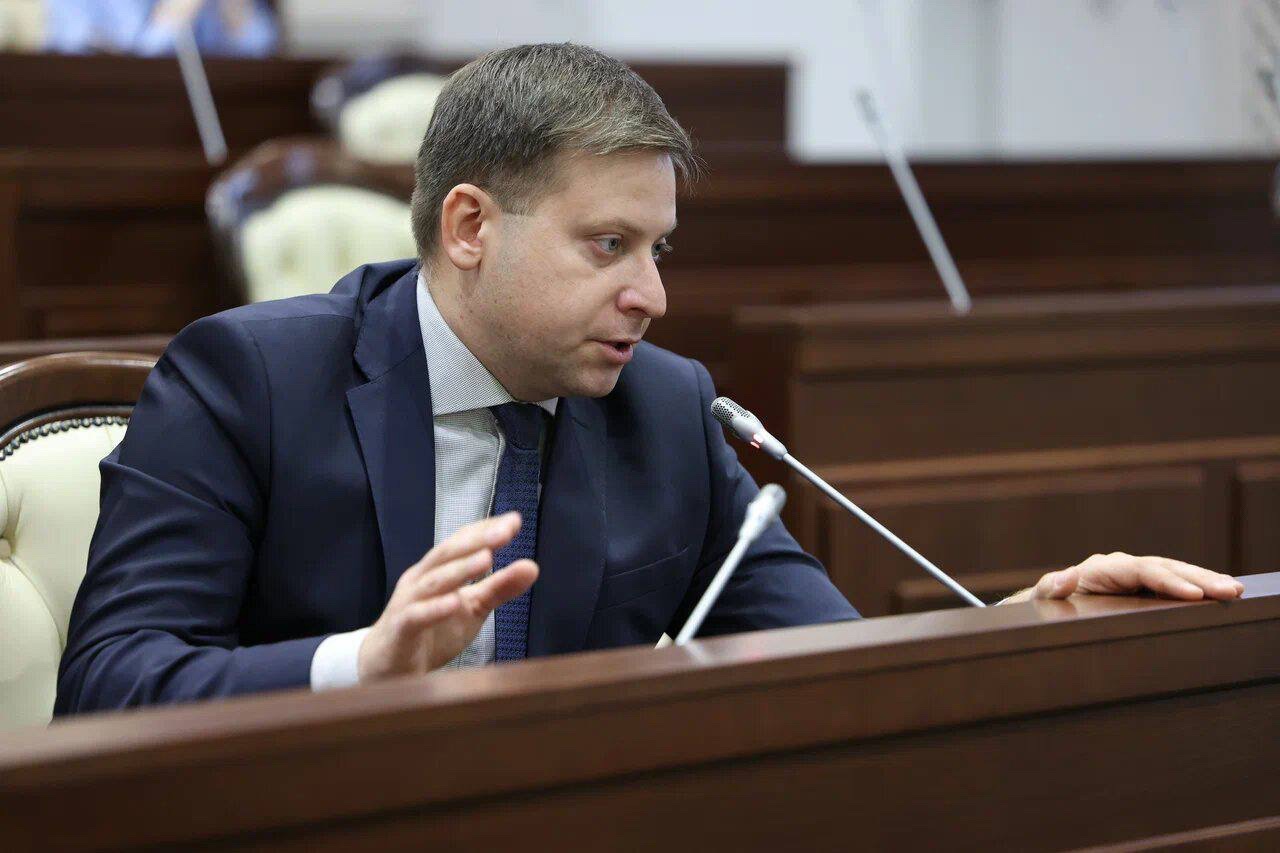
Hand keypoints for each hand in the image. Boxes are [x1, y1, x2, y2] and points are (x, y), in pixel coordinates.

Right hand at [357, 512, 537, 682]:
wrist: (387, 668)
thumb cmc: (431, 631)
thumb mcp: (472, 608)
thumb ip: (499, 588)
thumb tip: (533, 566)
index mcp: (437, 570)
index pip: (461, 542)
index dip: (485, 529)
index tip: (515, 520)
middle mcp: (421, 579)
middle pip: (447, 553)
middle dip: (477, 540)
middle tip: (505, 531)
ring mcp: (408, 602)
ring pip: (434, 581)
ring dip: (460, 569)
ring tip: (487, 558)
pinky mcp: (400, 629)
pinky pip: (416, 615)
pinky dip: (435, 608)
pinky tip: (455, 602)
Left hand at [1004, 552, 1243, 603]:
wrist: (1048, 606)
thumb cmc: (1046, 604)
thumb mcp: (1043, 598)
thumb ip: (1052, 587)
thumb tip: (1065, 576)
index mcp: (1104, 568)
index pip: (1143, 570)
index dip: (1169, 581)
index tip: (1193, 594)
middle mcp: (1123, 566)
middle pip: (1166, 568)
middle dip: (1199, 579)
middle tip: (1230, 590)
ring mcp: (1135, 575)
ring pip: (1175, 573)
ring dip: (1205, 580)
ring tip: (1234, 590)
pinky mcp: (1142, 587)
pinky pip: (1173, 584)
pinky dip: (1197, 586)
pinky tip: (1221, 593)